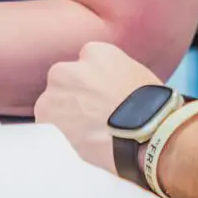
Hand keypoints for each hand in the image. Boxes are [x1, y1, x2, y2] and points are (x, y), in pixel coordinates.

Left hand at [36, 40, 163, 171]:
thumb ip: (115, 74)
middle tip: (93, 117)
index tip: (101, 97)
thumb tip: (109, 87)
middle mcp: (69, 68)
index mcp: (95, 52)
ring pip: (53, 105)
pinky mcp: (46, 123)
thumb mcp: (138, 75)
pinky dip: (59, 136)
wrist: (145, 135)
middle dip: (74, 97)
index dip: (93, 82)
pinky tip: (79, 145)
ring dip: (64, 117)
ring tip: (87, 135)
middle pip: (64, 82)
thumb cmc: (152, 108)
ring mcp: (53, 96)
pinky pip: (48, 129)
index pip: (86, 62)